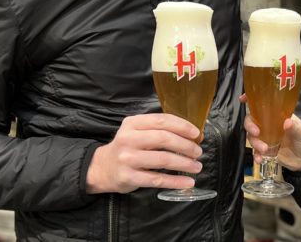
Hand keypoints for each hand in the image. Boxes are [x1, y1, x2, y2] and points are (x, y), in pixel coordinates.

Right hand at [86, 113, 202, 193]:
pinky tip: (187, 181)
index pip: (162, 120)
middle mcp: (128, 139)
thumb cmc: (127, 147)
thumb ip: (158, 129)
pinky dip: (175, 181)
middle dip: (186, 145)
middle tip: (198, 151)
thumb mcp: (136, 131)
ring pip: (163, 160)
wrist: (102, 168)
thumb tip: (192, 135)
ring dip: (184, 163)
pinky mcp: (129, 178)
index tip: (196, 134)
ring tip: (196, 166)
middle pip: (164, 139)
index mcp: (133, 123)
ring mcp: (128, 159)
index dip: (182, 126)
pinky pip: (157, 180)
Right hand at [241, 95, 300, 171]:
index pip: (263, 105)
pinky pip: (256, 152)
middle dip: (250, 126)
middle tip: (256, 133)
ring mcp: (267, 138)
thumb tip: (287, 122)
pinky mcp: (267, 151)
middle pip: (252, 121)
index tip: (242, 99)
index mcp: (278, 116)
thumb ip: (296, 128)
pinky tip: (259, 159)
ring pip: (253, 137)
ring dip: (255, 143)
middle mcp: (270, 125)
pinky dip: (256, 155)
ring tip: (265, 150)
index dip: (251, 100)